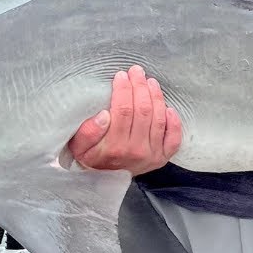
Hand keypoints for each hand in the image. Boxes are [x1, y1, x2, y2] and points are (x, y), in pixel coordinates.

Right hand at [68, 65, 182, 175]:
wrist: (101, 181)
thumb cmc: (90, 157)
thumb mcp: (78, 146)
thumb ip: (87, 131)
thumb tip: (104, 114)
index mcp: (114, 147)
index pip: (123, 110)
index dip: (123, 89)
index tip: (121, 76)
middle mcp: (135, 152)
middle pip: (143, 111)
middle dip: (140, 86)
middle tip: (136, 72)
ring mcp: (151, 156)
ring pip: (158, 119)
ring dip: (156, 96)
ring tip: (150, 82)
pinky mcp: (161, 158)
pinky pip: (173, 139)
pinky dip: (174, 122)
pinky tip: (169, 107)